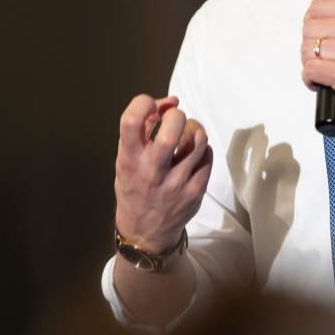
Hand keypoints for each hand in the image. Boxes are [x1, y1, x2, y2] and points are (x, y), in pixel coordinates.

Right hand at [114, 94, 212, 253]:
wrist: (145, 233)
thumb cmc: (134, 187)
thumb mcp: (126, 160)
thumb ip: (142, 128)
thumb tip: (171, 101)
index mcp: (129, 161)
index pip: (131, 121)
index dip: (143, 102)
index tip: (150, 106)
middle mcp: (152, 171)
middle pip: (172, 129)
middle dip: (177, 116)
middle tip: (175, 120)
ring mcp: (176, 183)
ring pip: (198, 140)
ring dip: (195, 129)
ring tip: (188, 134)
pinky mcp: (195, 192)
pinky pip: (208, 157)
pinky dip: (203, 149)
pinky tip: (194, 153)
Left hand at [301, 0, 334, 125]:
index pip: (317, 7)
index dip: (315, 22)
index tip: (324, 34)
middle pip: (308, 29)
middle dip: (312, 44)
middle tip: (326, 54)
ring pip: (307, 51)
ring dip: (311, 63)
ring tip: (326, 67)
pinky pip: (311, 72)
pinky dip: (311, 80)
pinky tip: (323, 82)